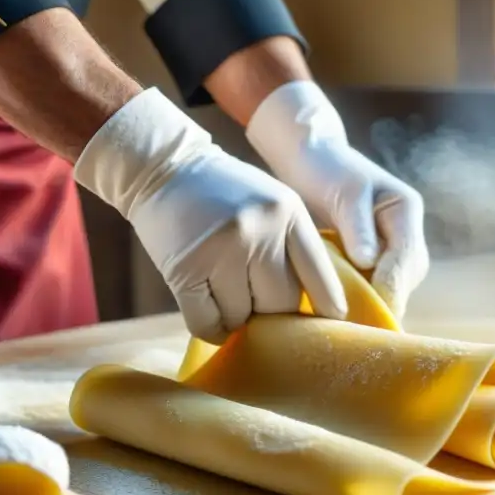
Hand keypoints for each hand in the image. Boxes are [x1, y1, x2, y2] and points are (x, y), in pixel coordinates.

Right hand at [73, 88, 346, 343]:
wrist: (162, 166)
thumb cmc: (224, 192)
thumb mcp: (271, 203)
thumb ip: (293, 244)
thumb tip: (316, 307)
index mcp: (288, 212)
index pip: (319, 274)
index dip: (327, 304)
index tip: (331, 320)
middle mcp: (259, 231)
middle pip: (282, 305)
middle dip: (271, 313)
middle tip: (256, 303)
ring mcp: (221, 250)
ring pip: (242, 319)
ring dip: (236, 319)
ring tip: (225, 296)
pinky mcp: (185, 269)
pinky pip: (206, 323)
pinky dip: (211, 328)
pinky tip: (210, 316)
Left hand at [247, 82, 428, 318]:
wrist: (311, 158)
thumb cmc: (326, 169)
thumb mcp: (344, 191)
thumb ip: (357, 225)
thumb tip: (368, 260)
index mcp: (405, 210)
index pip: (404, 259)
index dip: (389, 288)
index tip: (369, 313)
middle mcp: (405, 233)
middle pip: (404, 280)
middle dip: (383, 303)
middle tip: (355, 331)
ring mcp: (391, 248)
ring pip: (392, 287)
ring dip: (371, 305)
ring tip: (346, 329)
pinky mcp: (372, 259)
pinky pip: (373, 286)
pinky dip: (358, 299)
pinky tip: (339, 316)